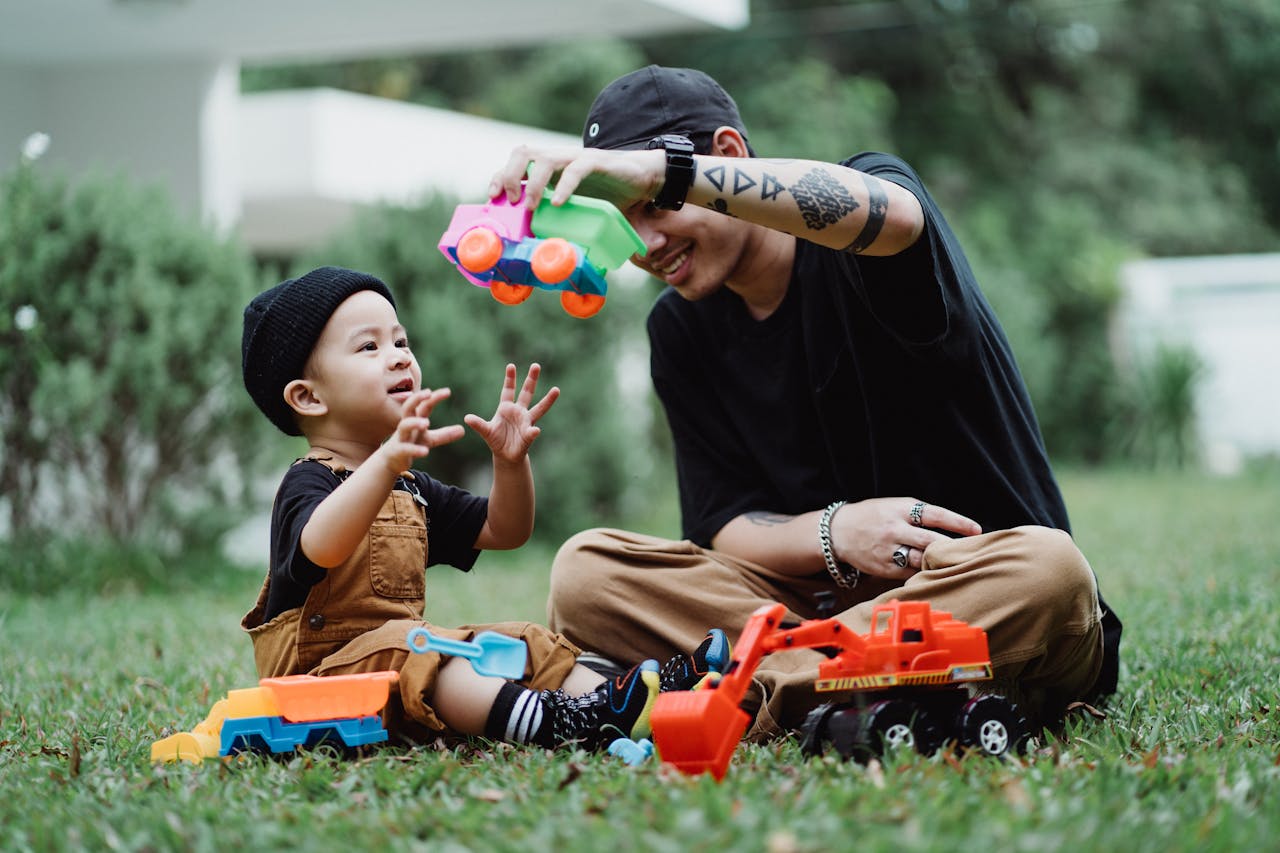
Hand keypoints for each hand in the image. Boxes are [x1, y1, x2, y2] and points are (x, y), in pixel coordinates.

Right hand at [378, 388, 464, 474]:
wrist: (391, 461)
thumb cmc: (411, 444)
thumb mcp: (429, 439)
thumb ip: (444, 434)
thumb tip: (463, 430)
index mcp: (414, 420)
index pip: (423, 405)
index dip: (433, 397)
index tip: (447, 391)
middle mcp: (406, 425)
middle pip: (408, 407)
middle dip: (416, 398)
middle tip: (428, 393)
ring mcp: (401, 438)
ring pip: (404, 426)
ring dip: (414, 422)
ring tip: (426, 422)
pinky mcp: (398, 452)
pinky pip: (405, 449)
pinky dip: (414, 449)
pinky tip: (425, 452)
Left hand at [464, 364, 558, 464]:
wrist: (506, 455)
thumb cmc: (496, 440)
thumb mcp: (486, 432)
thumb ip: (478, 425)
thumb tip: (467, 418)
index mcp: (506, 408)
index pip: (508, 390)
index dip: (510, 379)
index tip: (511, 365)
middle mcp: (519, 412)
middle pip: (527, 392)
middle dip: (531, 380)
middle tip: (536, 365)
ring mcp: (527, 422)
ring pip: (539, 408)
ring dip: (548, 400)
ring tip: (557, 389)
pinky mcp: (529, 434)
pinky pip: (531, 432)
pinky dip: (533, 432)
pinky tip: (535, 431)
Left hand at [487, 145, 664, 210]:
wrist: (645, 180)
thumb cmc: (612, 195)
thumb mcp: (582, 209)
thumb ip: (566, 223)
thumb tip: (552, 256)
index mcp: (553, 169)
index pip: (517, 164)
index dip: (500, 177)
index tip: (493, 197)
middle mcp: (560, 160)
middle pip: (523, 153)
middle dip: (509, 175)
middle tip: (512, 201)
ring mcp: (577, 159)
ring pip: (544, 159)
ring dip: (533, 183)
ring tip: (532, 206)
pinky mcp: (597, 162)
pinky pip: (577, 169)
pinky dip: (565, 185)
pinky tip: (558, 203)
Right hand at [830, 498, 980, 580]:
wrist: (837, 532)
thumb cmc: (872, 517)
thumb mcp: (893, 506)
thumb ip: (918, 515)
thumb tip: (951, 528)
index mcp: (899, 509)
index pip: (934, 515)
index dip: (958, 522)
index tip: (976, 530)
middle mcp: (894, 529)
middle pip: (931, 540)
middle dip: (953, 547)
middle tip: (972, 552)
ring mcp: (888, 550)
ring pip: (922, 559)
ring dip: (941, 562)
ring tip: (957, 565)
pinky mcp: (884, 568)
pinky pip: (910, 573)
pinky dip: (924, 573)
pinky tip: (935, 573)